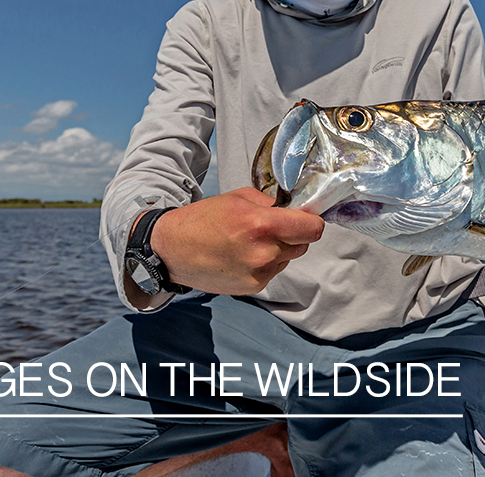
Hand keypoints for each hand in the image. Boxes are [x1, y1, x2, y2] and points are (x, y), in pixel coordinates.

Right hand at [150, 187, 324, 295]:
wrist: (173, 249)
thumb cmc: (204, 219)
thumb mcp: (240, 198)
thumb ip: (273, 203)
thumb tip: (296, 210)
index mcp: (261, 225)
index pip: (312, 229)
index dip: (311, 221)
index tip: (305, 217)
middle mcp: (263, 253)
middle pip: (303, 244)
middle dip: (293, 234)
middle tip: (271, 226)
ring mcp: (258, 273)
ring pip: (288, 258)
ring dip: (279, 249)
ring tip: (250, 241)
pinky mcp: (253, 287)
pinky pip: (274, 271)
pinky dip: (266, 262)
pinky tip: (243, 255)